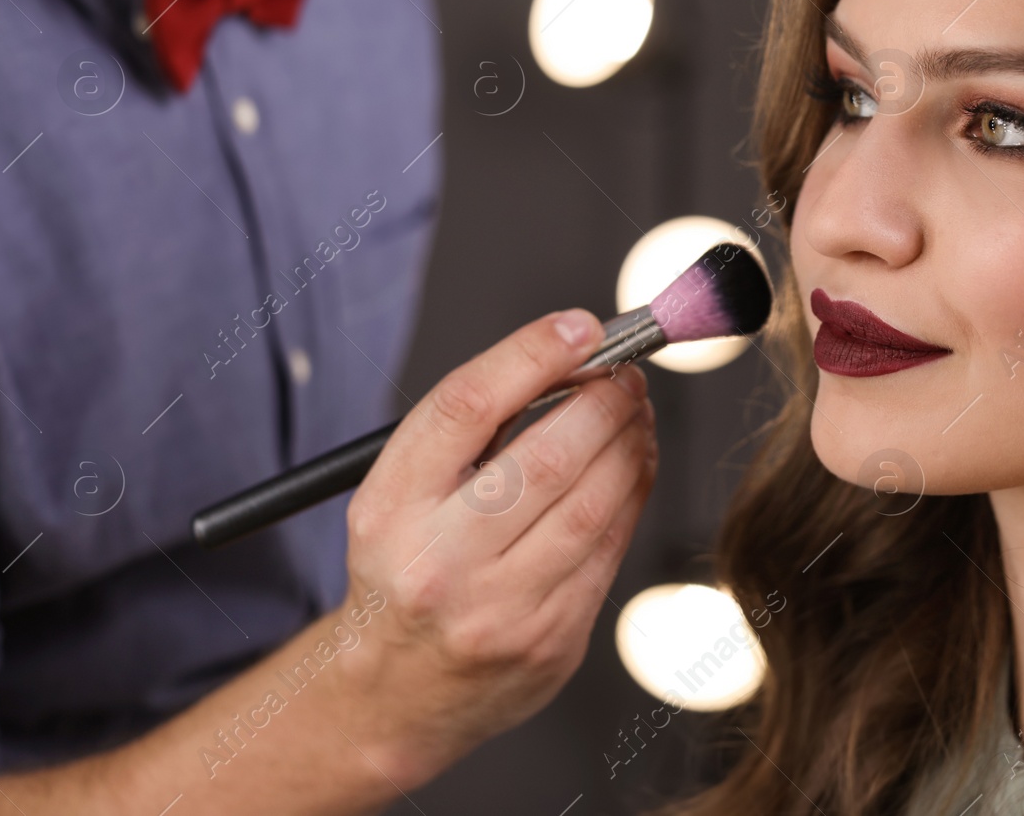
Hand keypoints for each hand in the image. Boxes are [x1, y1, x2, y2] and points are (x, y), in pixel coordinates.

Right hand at [337, 309, 657, 785]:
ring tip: (634, 411)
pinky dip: (633, 492)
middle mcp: (440, 563)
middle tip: (624, 373)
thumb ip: (467, 431)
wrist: (392, 696)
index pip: (465, 408)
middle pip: (546, 456)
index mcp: (389, 511)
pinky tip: (634, 463)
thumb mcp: (397, 496)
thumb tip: (564, 355)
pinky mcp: (550, 641)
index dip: (532, 354)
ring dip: (629, 442)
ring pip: (593, 503)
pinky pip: (611, 549)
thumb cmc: (404, 573)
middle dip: (603, 400)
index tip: (579, 326)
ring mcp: (500, 611)